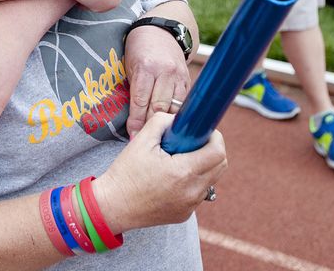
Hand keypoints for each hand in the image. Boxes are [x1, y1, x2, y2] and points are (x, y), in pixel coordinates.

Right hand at [92, 112, 227, 233]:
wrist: (113, 206)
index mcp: (182, 172)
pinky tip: (172, 178)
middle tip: (193, 143)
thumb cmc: (125, 173)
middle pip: (220, 166)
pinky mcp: (184, 214)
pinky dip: (192, 182)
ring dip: (203, 166)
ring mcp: (189, 206)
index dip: (215, 137)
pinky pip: (198, 194)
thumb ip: (162, 121)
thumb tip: (179, 118)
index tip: (204, 131)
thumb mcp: (141, 140)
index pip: (218, 152)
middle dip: (211, 150)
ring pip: (210, 180)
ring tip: (180, 160)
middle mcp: (191, 192)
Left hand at [124, 19, 190, 137]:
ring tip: (160, 138)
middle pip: (159, 107)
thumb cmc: (138, 48)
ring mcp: (179, 76)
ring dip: (166, 124)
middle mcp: (165, 72)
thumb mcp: (128, 65)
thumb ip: (132, 90)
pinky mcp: (188, 79)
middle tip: (144, 141)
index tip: (132, 137)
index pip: (141, 101)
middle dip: (151, 127)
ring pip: (174, 108)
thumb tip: (131, 121)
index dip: (137, 122)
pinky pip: (183, 102)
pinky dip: (177, 115)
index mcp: (146, 67)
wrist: (161, 30)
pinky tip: (172, 126)